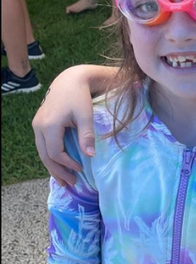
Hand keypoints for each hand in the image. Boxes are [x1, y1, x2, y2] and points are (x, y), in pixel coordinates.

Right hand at [32, 67, 98, 185]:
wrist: (70, 80)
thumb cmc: (80, 96)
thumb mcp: (85, 115)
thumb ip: (86, 135)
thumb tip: (90, 155)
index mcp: (49, 125)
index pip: (55, 153)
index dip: (67, 164)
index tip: (81, 170)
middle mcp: (39, 126)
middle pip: (45, 156)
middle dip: (57, 171)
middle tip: (70, 184)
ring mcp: (37, 125)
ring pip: (41, 152)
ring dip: (52, 167)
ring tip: (63, 180)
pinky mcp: (39, 124)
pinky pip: (42, 145)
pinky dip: (50, 157)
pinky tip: (58, 165)